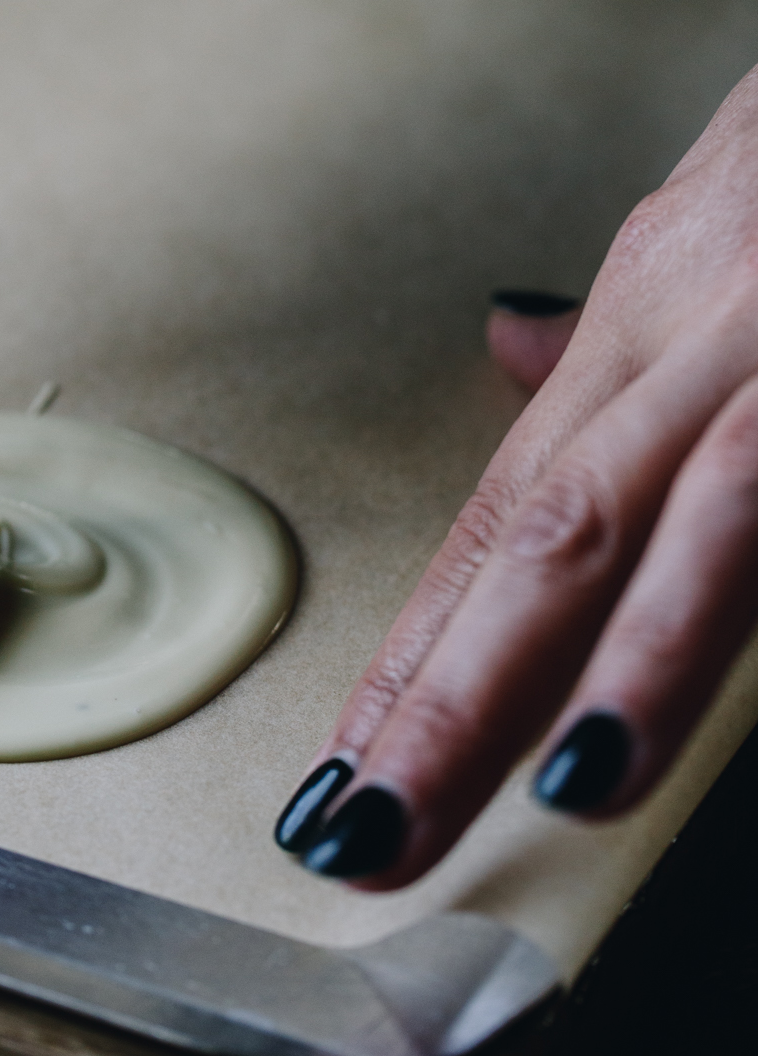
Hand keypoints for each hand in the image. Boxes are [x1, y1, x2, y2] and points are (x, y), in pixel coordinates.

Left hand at [275, 64, 757, 884]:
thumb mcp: (711, 220)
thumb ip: (619, 326)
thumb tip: (507, 347)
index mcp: (652, 313)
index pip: (504, 510)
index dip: (420, 651)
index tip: (340, 779)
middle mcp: (707, 326)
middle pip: (561, 523)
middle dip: (463, 691)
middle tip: (368, 836)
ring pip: (708, 506)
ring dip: (642, 654)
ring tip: (564, 784)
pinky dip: (754, 584)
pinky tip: (704, 706)